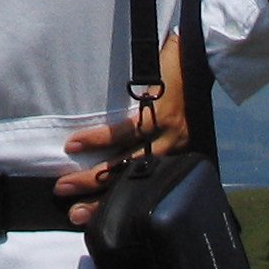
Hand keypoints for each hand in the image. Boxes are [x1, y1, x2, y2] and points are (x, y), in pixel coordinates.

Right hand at [54, 31, 188, 225]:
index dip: (116, 203)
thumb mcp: (170, 117)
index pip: (142, 187)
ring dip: (92, 177)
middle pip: (131, 183)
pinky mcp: (160, 113)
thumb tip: (116, 144)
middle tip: (73, 214)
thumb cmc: (181, 82)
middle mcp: (172, 150)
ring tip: (65, 184)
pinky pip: (126, 131)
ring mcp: (167, 134)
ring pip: (125, 163)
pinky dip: (99, 138)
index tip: (90, 215)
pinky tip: (76, 144)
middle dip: (99, 201)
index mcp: (174, 154)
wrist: (202, 52)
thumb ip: (150, 134)